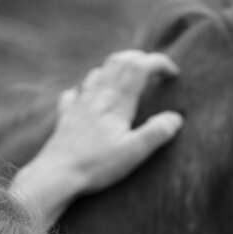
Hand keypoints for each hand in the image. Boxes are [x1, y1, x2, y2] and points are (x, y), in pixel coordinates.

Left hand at [12, 50, 182, 225]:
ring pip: (97, 72)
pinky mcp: (66, 116)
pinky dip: (85, 89)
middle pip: (119, 61)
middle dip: (139, 58)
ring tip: (126, 78)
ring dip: (115, 69)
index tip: (173, 73)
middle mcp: (98, 96)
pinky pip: (73, 93)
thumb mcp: (134, 152)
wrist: (56, 175)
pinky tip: (86, 97)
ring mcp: (79, 104)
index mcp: (117, 102)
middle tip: (153, 69)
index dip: (159, 63)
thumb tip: (176, 118)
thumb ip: (157, 132)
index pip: (140, 67)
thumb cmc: (96, 165)